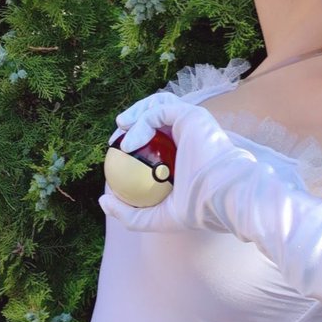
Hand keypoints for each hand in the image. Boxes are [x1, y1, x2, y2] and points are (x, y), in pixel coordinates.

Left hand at [100, 93, 260, 233]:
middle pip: (155, 116)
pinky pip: (159, 111)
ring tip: (120, 128)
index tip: (115, 153)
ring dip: (135, 112)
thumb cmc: (194, 209)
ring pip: (157, 104)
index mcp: (182, 153)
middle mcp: (188, 135)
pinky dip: (141, 123)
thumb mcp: (154, 217)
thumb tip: (103, 200)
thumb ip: (128, 213)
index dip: (133, 139)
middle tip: (114, 139)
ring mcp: (191, 123)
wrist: (218, 199)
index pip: (156, 138)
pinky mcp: (191, 115)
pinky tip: (129, 143)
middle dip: (131, 121)